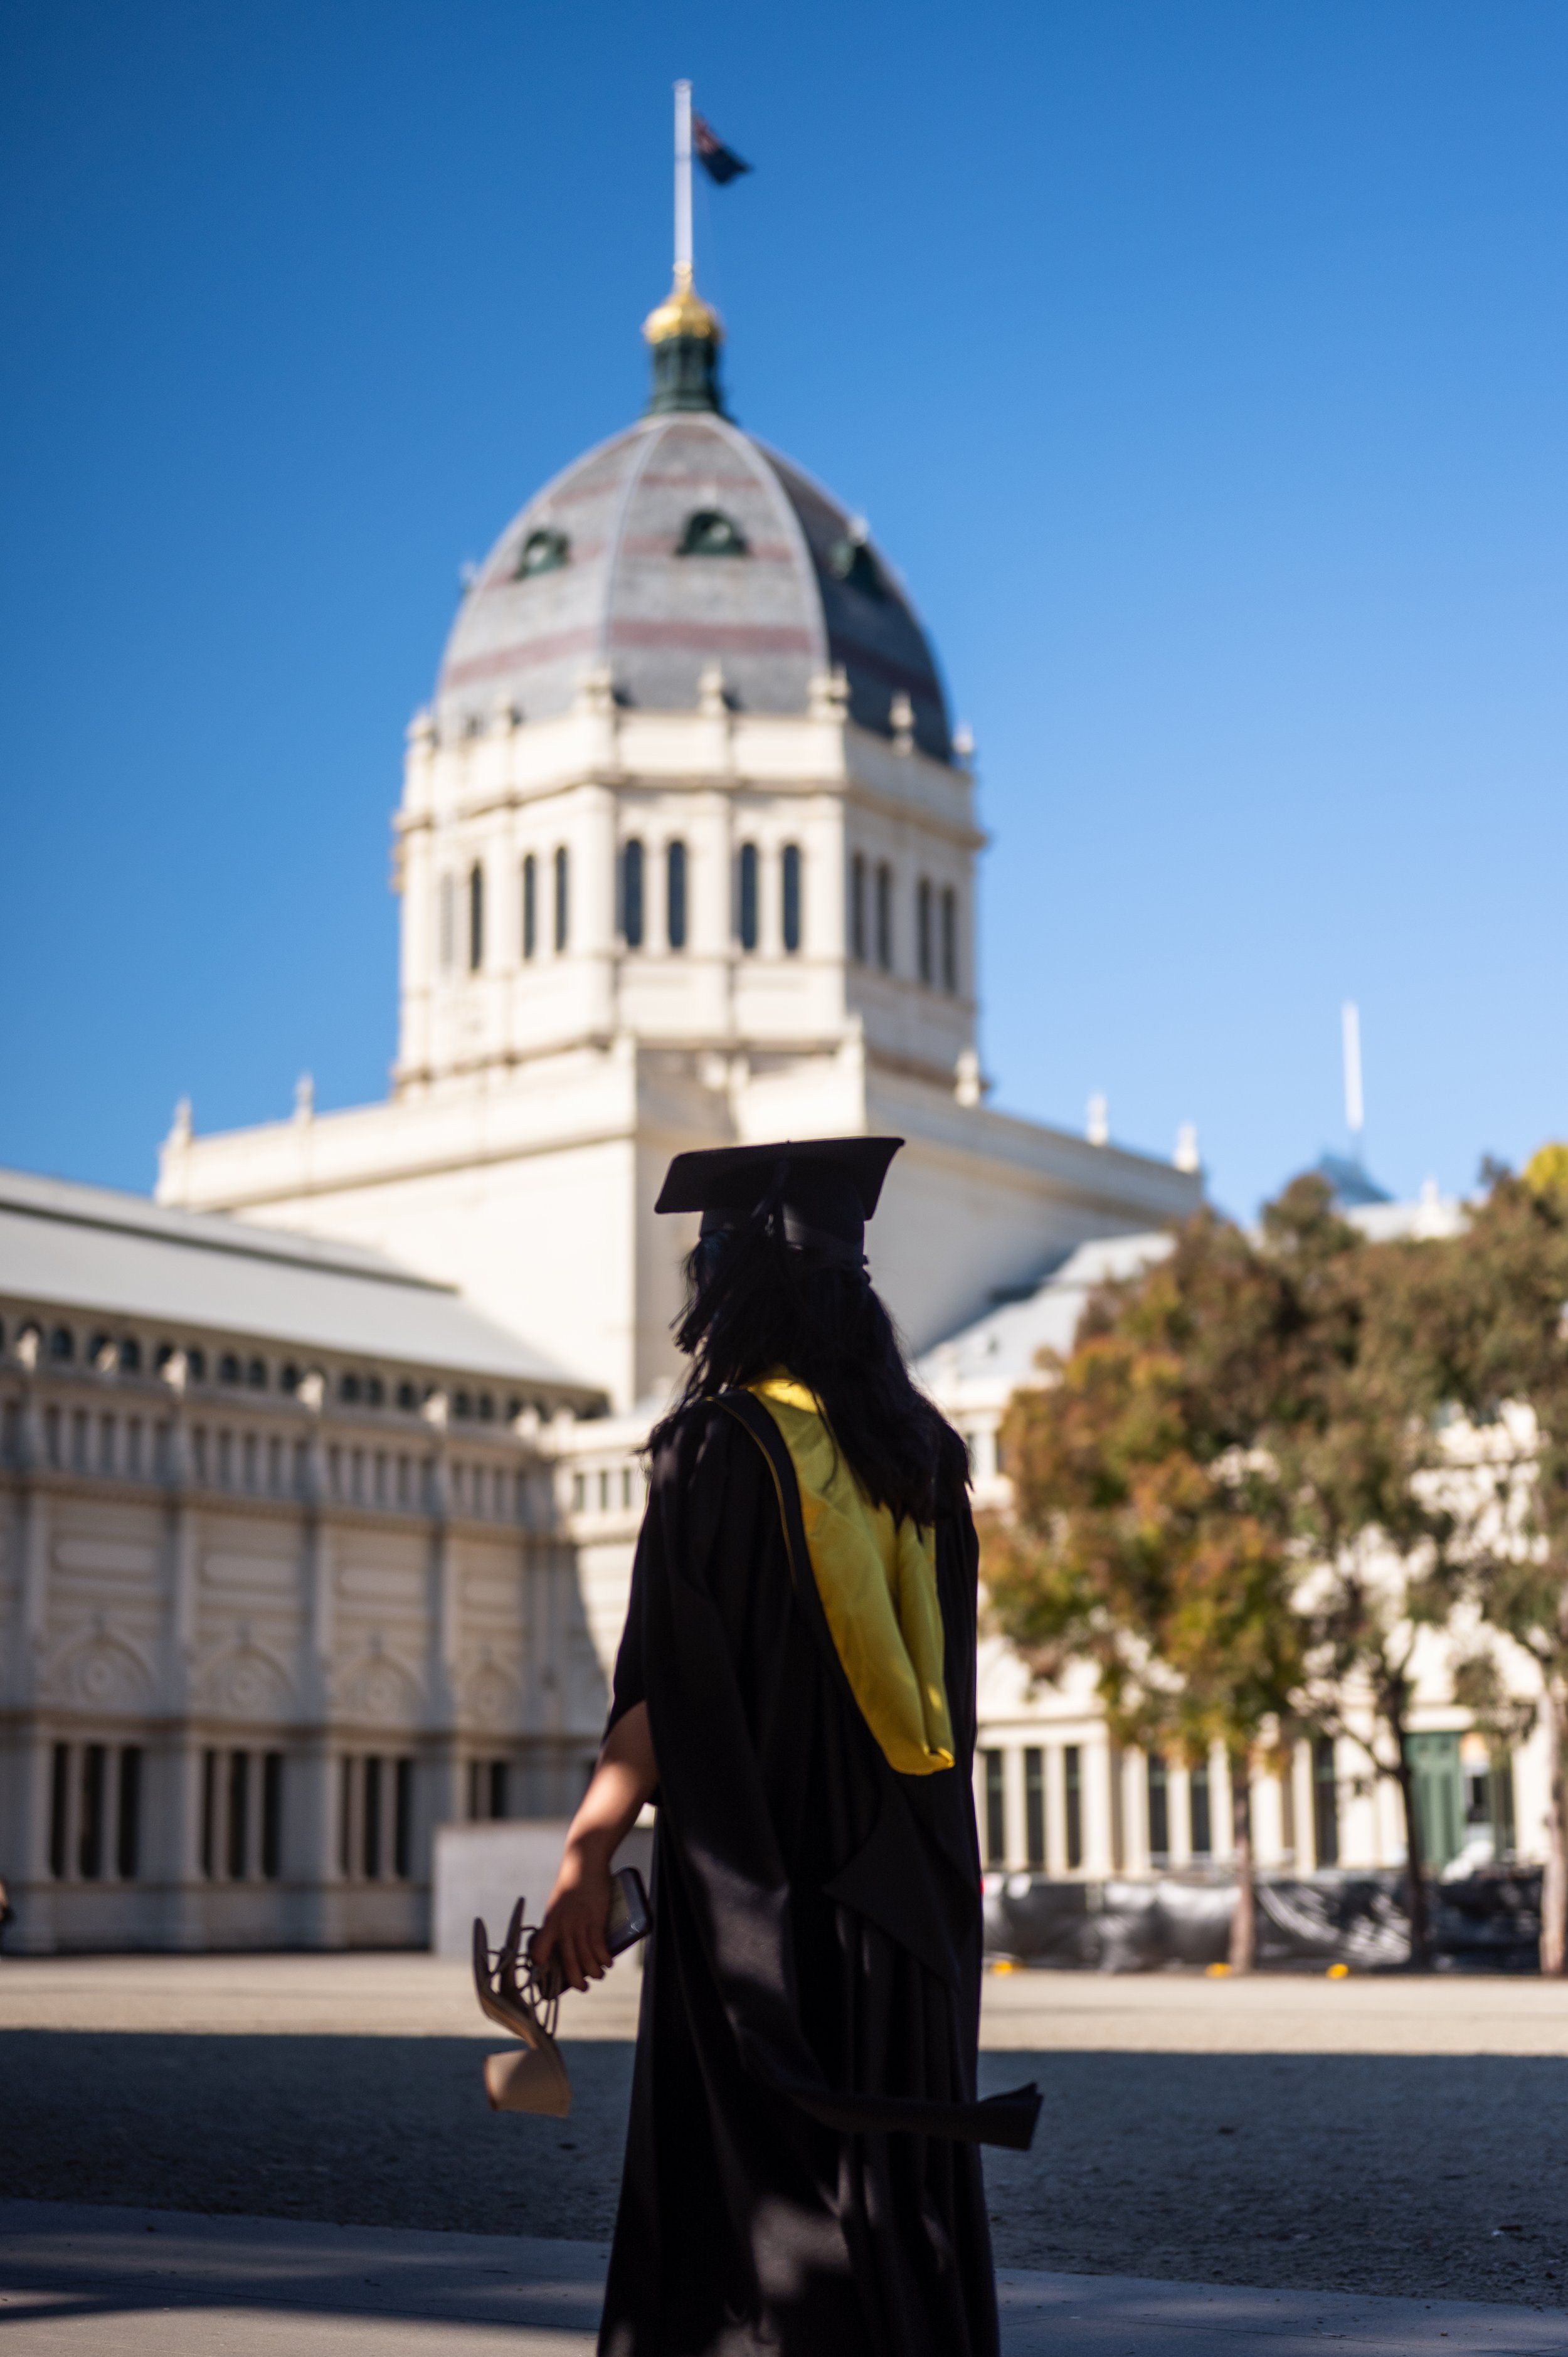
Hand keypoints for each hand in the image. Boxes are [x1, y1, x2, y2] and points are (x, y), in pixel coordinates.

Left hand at [531, 1840, 613, 1994]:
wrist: (584, 1859)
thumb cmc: (572, 1881)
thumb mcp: (559, 1903)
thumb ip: (560, 1921)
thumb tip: (565, 1940)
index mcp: (549, 1923)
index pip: (539, 1952)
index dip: (543, 1968)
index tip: (550, 1977)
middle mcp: (561, 1926)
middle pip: (566, 1961)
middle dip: (575, 1980)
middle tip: (583, 1987)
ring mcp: (578, 1922)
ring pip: (584, 1957)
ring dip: (593, 1971)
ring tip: (599, 1975)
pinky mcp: (594, 1917)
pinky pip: (598, 1945)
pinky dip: (604, 1957)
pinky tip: (608, 1962)